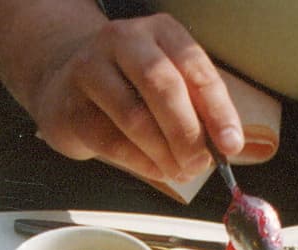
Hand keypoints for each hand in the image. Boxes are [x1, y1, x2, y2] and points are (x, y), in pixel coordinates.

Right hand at [23, 14, 241, 186]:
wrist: (67, 85)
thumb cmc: (129, 87)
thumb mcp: (169, 83)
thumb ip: (198, 108)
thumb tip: (228, 145)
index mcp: (159, 31)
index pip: (195, 67)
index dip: (218, 110)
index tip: (231, 143)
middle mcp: (124, 41)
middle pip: (162, 86)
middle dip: (187, 132)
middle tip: (200, 162)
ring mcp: (91, 69)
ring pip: (135, 116)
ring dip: (164, 152)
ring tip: (180, 170)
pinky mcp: (72, 105)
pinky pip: (112, 141)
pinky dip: (141, 163)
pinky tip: (156, 170)